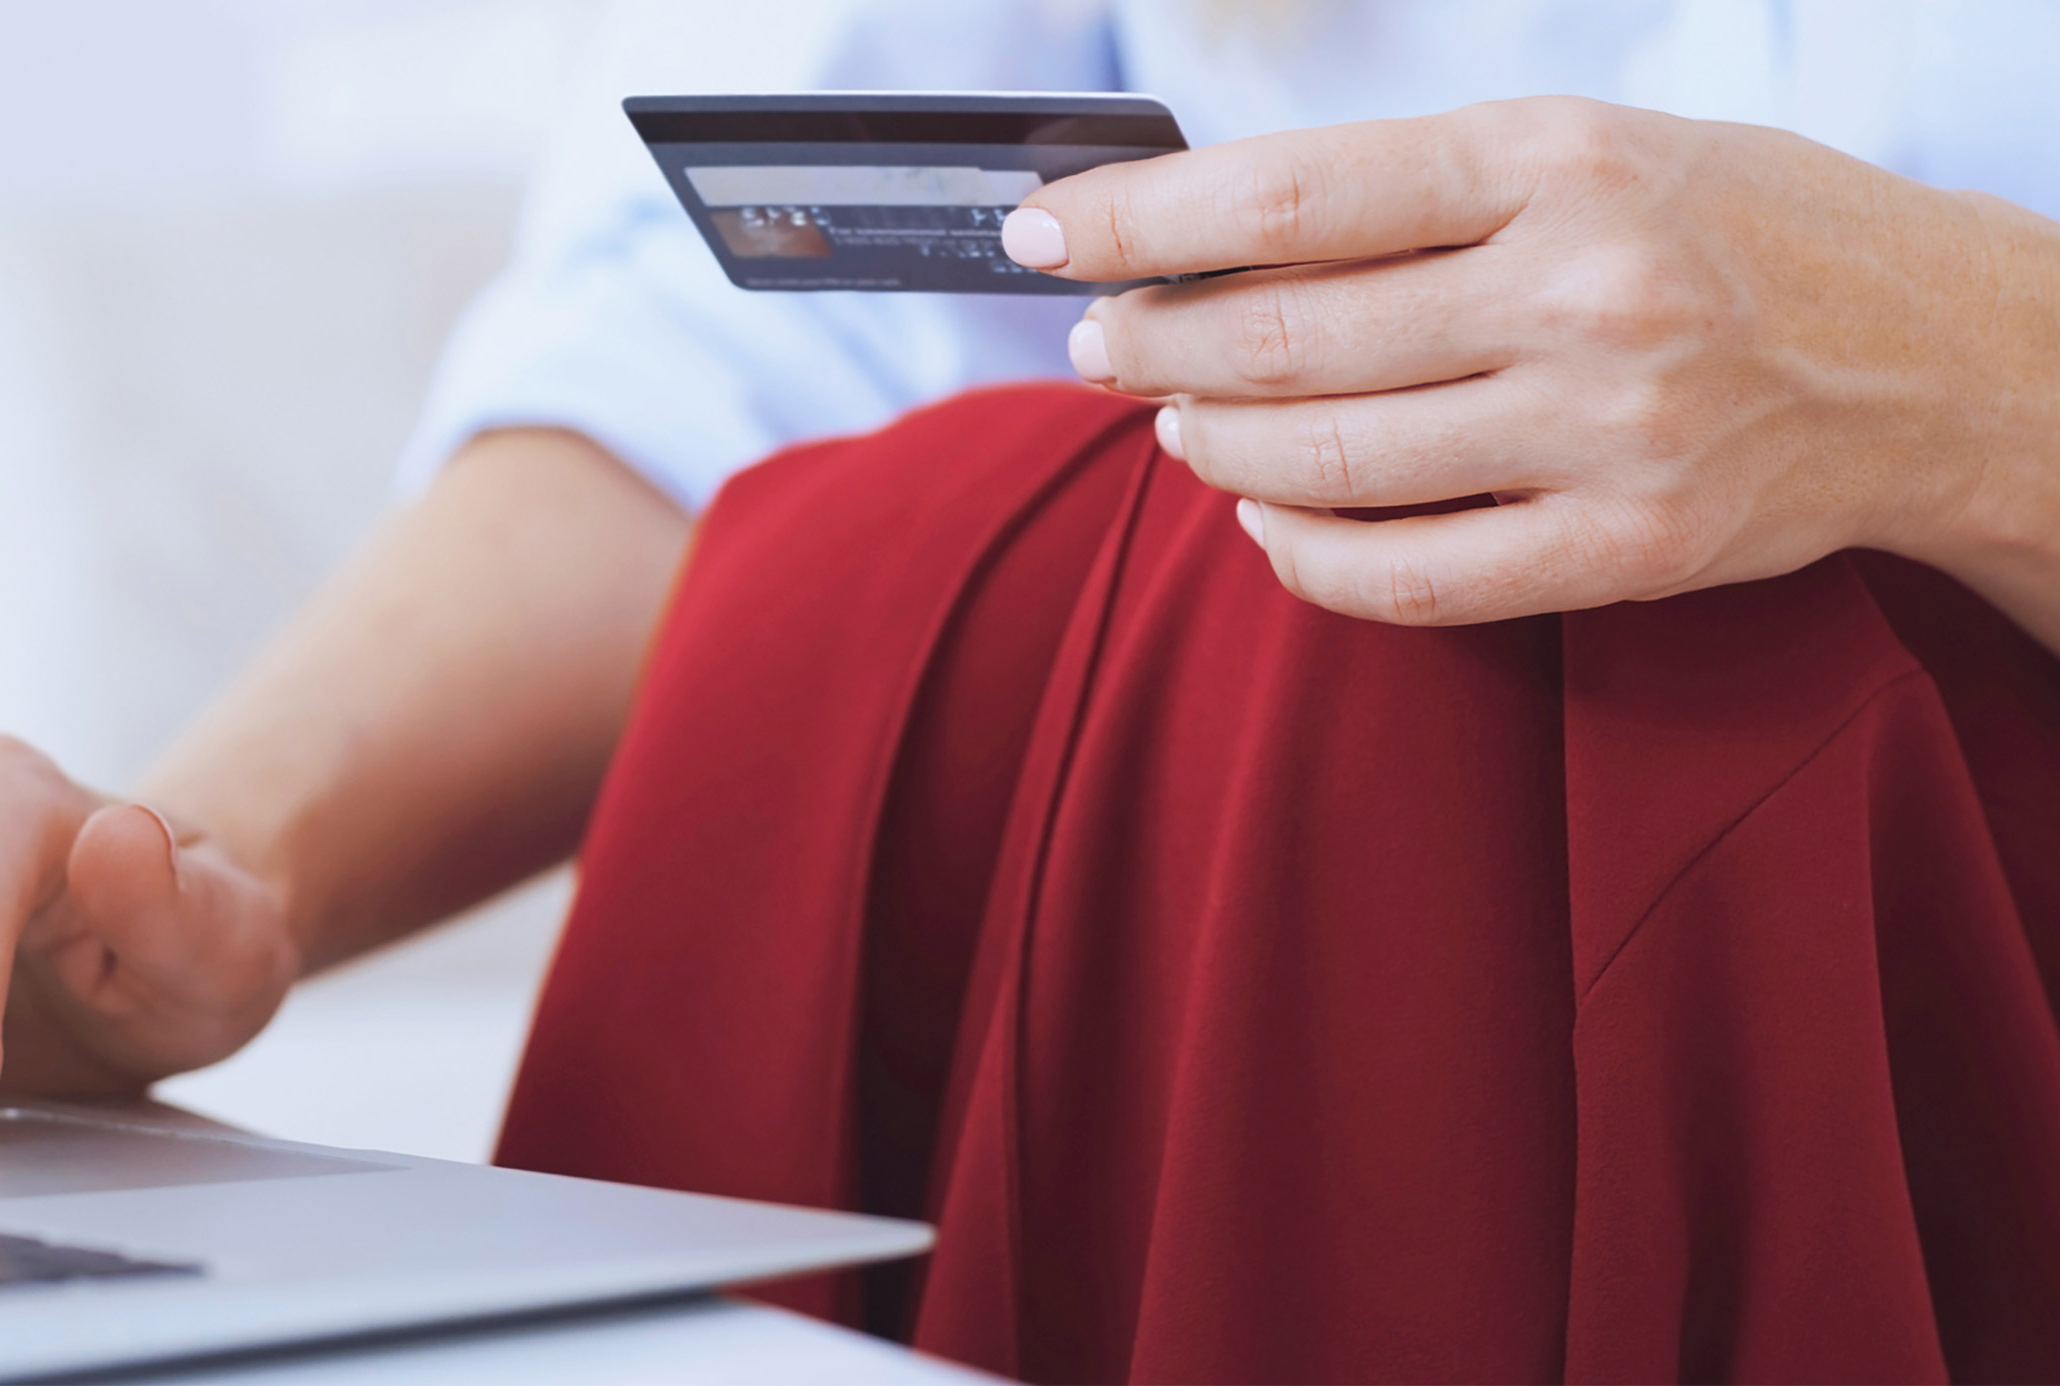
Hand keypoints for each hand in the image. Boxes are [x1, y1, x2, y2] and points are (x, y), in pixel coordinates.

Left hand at [1003, 96, 2059, 631]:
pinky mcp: (1627, 551)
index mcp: (1560, 159)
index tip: (1046, 237)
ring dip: (1216, 447)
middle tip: (1102, 346)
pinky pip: (1407, 580)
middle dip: (1155, 347)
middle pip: (1286, 340)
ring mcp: (1608, 432)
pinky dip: (1302, 555)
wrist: (1936, 356)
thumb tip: (1205, 244)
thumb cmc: (1731, 231)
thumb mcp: (1586, 153)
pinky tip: (1268, 517)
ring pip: (1327, 463)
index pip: (1295, 192)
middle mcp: (1583, 292)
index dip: (1143, 221)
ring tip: (1182, 422)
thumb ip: (1413, 198)